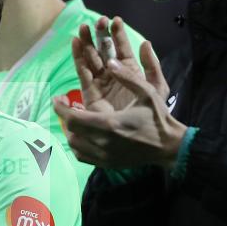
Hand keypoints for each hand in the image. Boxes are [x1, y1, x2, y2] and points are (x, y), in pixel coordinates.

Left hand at [53, 46, 185, 169]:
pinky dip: (77, 145)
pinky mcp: (107, 164)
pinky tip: (81, 135)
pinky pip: (83, 156)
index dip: (61, 109)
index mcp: (110, 124)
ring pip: (74, 145)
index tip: (57, 98)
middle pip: (71, 132)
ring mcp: (104, 156)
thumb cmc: (158, 118)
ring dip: (70, 132)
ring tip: (72, 119)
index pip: (73, 119)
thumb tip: (110, 61)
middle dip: (64, 118)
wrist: (169, 147)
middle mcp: (103, 143)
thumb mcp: (147, 92)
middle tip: (63, 106)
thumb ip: (127, 76)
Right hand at [71, 16, 167, 113]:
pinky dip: (78, 57)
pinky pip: (82, 72)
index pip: (122, 49)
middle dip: (100, 36)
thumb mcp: (157, 87)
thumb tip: (145, 43)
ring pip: (92, 59)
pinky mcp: (90, 93)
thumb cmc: (153, 114)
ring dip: (87, 43)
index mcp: (130, 71)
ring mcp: (101, 83)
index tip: (115, 20)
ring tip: (84, 27)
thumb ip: (152, 65)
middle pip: (104, 51)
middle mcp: (114, 75)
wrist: (141, 135)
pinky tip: (76, 43)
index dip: (118, 35)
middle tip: (98, 21)